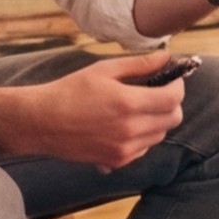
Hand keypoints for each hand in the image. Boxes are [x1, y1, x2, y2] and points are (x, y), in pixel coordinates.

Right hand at [20, 57, 189, 170]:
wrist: (40, 122)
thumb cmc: (69, 91)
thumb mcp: (104, 70)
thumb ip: (139, 64)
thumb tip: (166, 56)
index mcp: (128, 103)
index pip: (173, 98)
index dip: (178, 86)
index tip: (172, 79)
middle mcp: (130, 130)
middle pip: (173, 119)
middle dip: (171, 104)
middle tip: (157, 92)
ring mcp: (124, 149)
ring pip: (160, 135)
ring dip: (157, 121)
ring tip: (137, 108)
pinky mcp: (116, 161)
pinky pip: (143, 149)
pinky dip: (142, 137)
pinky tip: (124, 126)